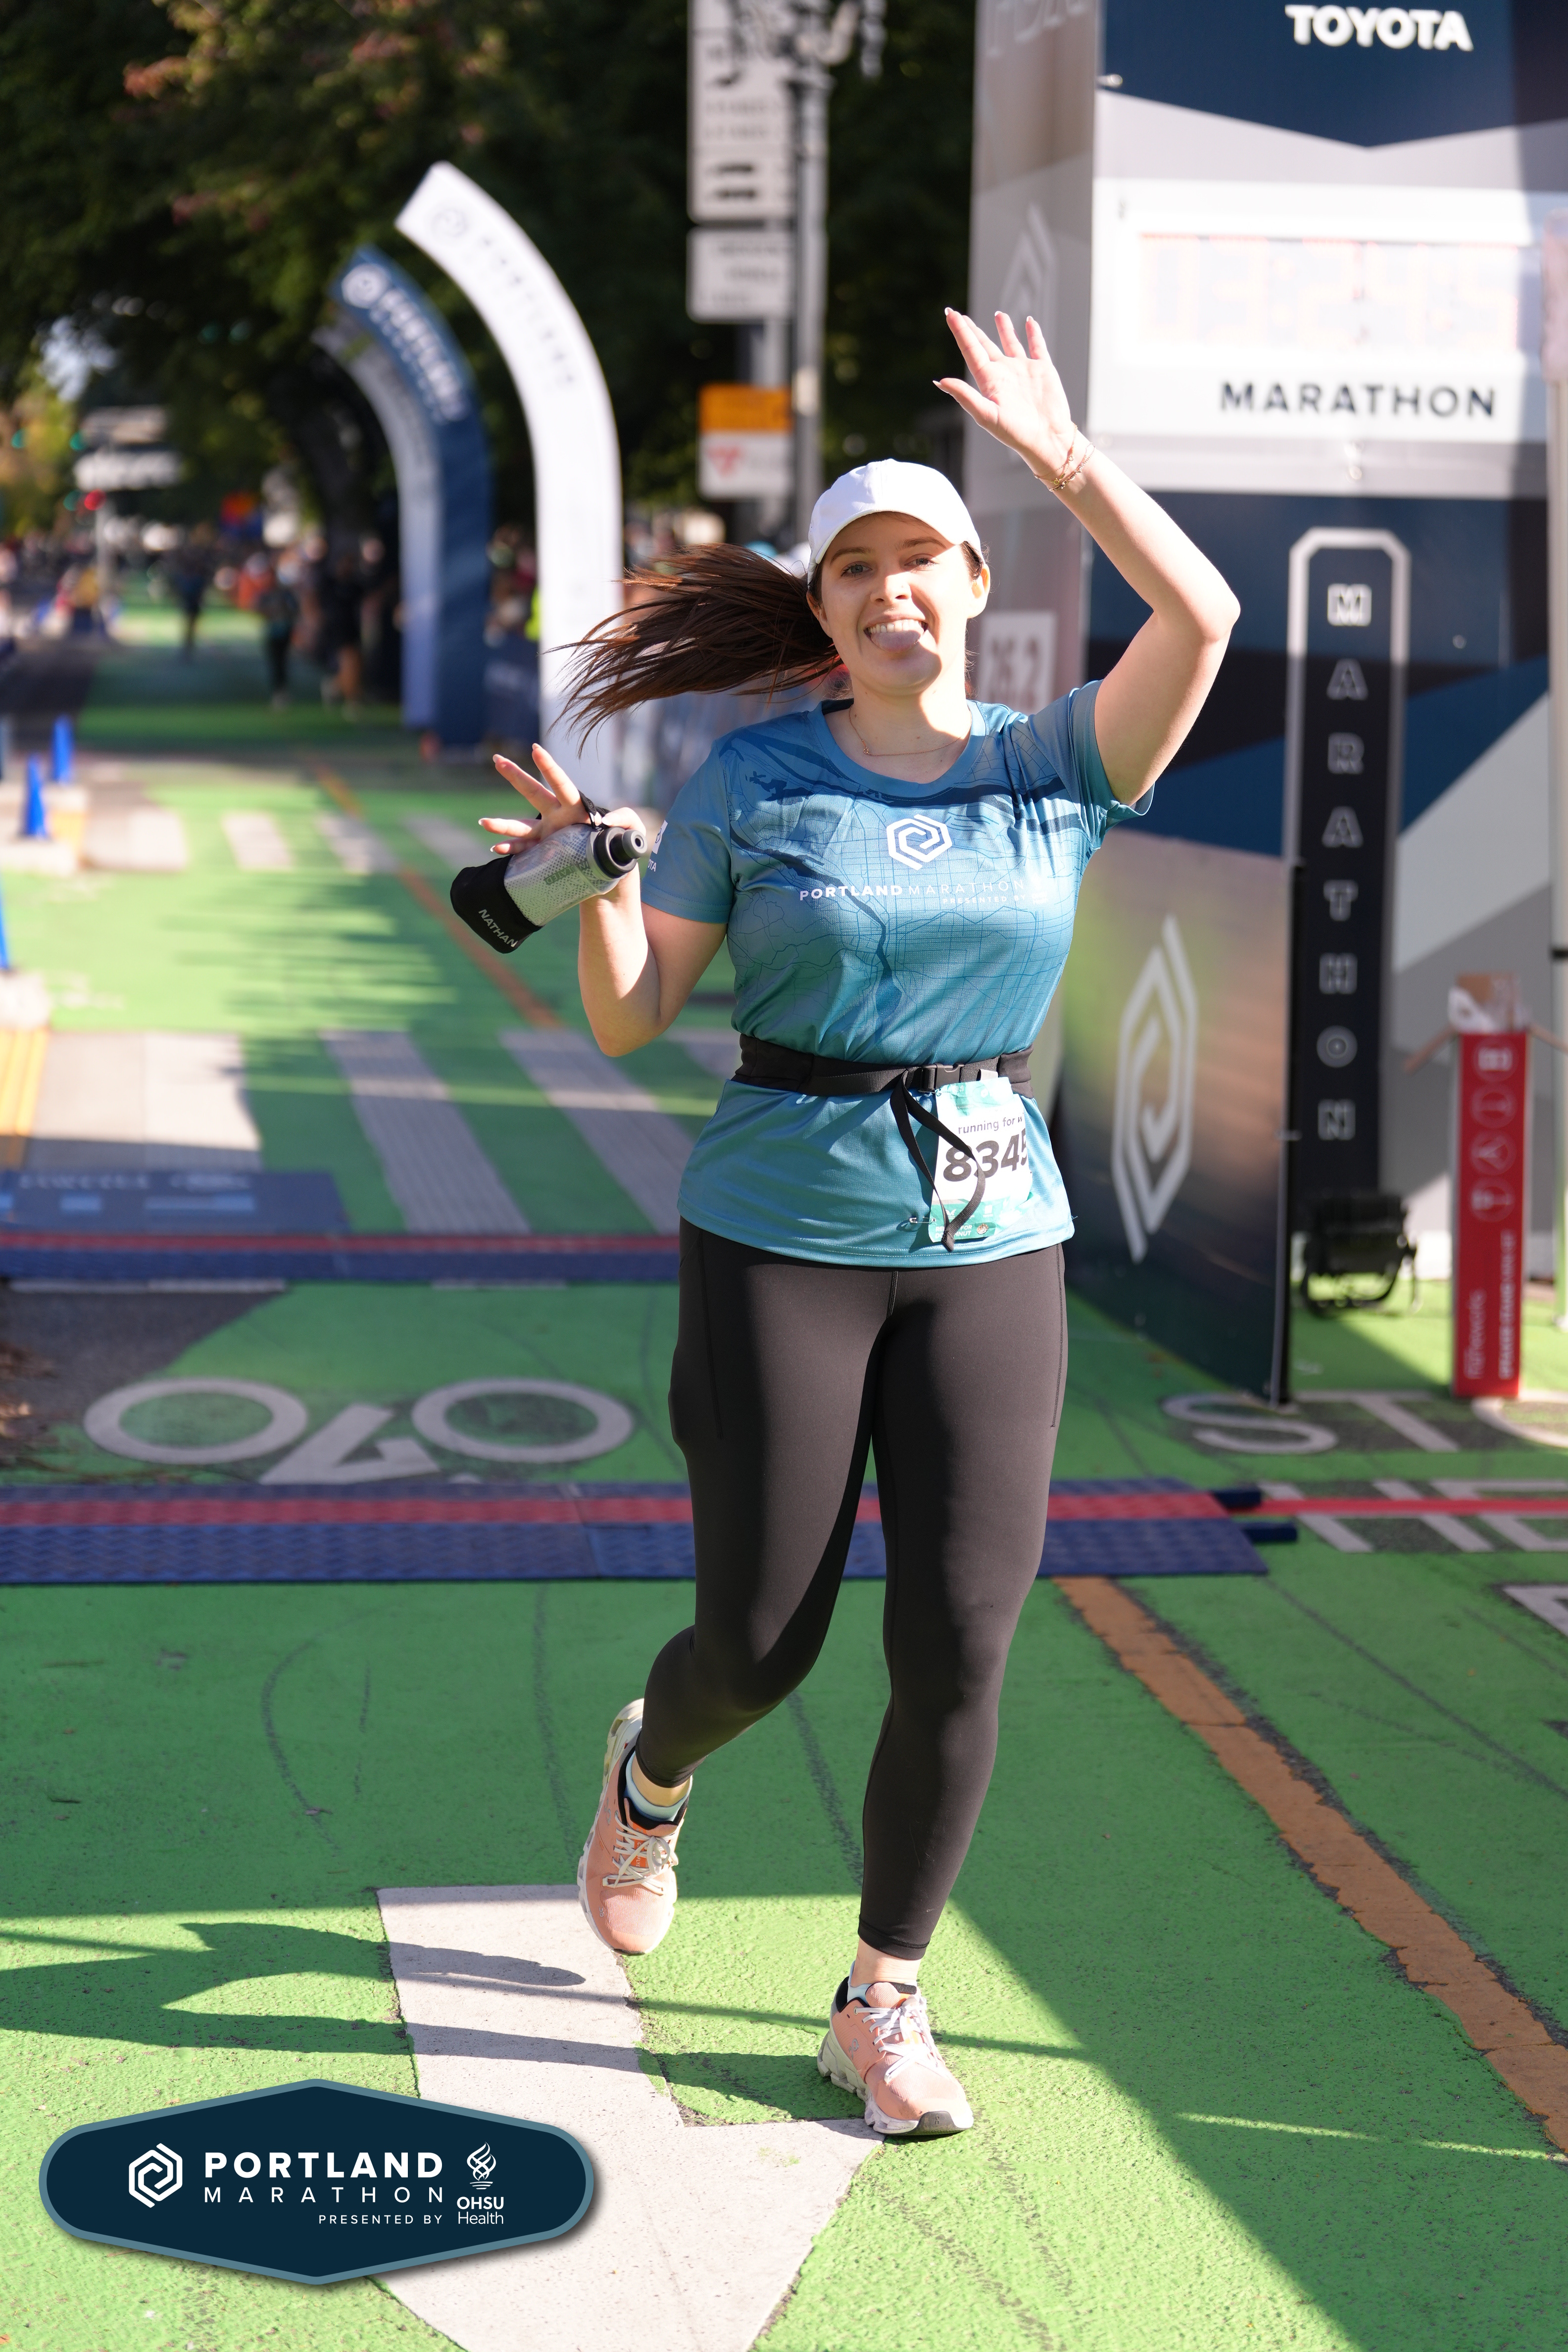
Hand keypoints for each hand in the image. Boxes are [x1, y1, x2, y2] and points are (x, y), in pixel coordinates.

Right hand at [480, 744, 642, 861]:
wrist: (613, 873)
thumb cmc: (621, 846)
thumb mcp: (630, 830)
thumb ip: (625, 819)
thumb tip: (607, 819)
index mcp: (576, 807)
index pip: (562, 784)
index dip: (550, 768)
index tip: (537, 749)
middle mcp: (557, 817)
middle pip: (533, 793)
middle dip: (515, 775)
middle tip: (497, 759)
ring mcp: (548, 834)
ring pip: (521, 826)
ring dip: (502, 824)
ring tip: (484, 822)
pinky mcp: (544, 852)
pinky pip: (523, 851)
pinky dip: (510, 850)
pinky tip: (496, 849)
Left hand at [935, 308, 1075, 479]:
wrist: (1047, 439)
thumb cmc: (1015, 432)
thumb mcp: (987, 414)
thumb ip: (964, 396)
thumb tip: (939, 381)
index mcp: (988, 381)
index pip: (970, 350)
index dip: (959, 331)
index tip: (949, 313)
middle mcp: (1004, 373)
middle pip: (984, 345)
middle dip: (972, 330)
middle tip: (959, 315)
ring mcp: (1023, 370)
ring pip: (1010, 343)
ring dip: (1004, 329)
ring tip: (997, 314)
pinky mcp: (1043, 369)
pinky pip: (1037, 346)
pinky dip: (1034, 333)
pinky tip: (1029, 322)